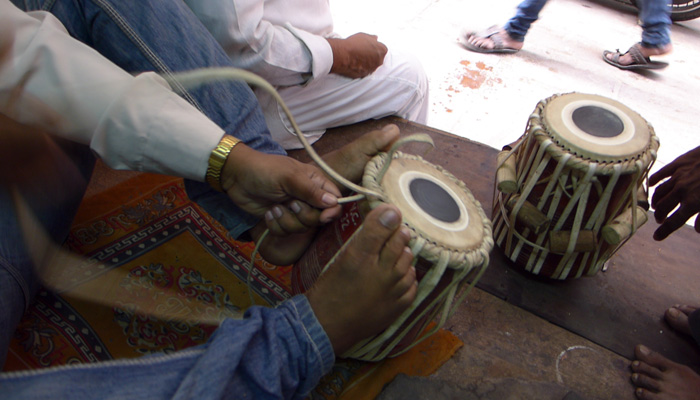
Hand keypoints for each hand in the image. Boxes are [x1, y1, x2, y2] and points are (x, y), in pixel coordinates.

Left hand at [220, 143, 341, 229]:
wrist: (236, 177)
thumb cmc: (264, 170)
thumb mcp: (289, 178)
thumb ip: (311, 191)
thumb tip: (333, 203)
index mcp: (315, 182)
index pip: (335, 201)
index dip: (331, 211)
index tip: (323, 217)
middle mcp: (307, 197)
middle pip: (318, 219)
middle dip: (302, 216)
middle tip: (290, 203)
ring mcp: (294, 209)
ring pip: (301, 228)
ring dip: (285, 220)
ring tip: (274, 207)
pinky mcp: (281, 219)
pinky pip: (285, 232)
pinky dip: (275, 225)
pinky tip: (268, 213)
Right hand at [327, 33, 386, 78]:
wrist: (343, 55)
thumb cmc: (354, 44)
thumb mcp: (364, 36)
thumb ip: (372, 38)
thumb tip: (375, 38)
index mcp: (382, 50)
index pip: (382, 49)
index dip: (374, 47)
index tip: (367, 46)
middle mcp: (379, 61)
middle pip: (378, 58)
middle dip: (372, 55)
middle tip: (362, 52)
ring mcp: (372, 69)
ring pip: (371, 65)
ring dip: (367, 62)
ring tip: (357, 57)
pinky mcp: (364, 75)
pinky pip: (364, 71)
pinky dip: (361, 68)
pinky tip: (354, 63)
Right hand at [649, 145, 699, 239]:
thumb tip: (698, 231)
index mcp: (692, 203)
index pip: (674, 221)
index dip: (664, 231)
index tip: (656, 237)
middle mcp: (681, 191)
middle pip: (663, 207)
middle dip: (660, 216)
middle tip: (660, 220)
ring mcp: (678, 176)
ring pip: (660, 192)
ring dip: (656, 201)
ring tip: (657, 206)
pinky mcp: (678, 163)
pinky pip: (661, 173)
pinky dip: (654, 180)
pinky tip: (651, 184)